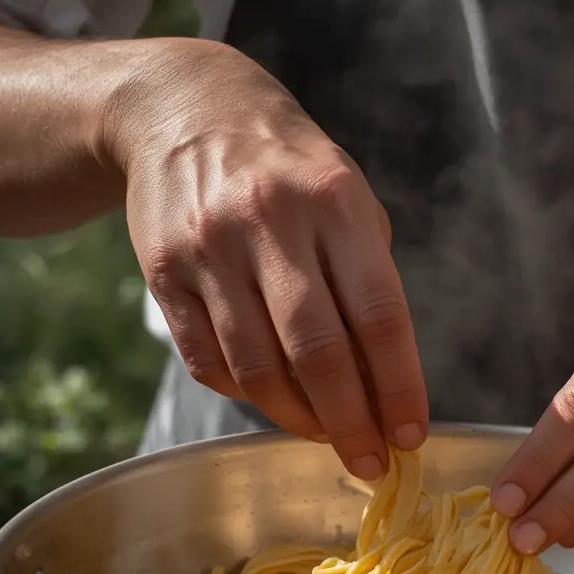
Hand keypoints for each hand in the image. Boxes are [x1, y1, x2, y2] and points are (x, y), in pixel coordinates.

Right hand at [105, 40, 427, 478]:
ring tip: (325, 436)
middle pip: (317, 353)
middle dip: (350, 423)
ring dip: (298, 419)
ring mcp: (209, 249)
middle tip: (371, 463)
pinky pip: (208, 359)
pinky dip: (245, 394)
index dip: (399, 387)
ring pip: (257, 368)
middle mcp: (269, 224)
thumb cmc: (289, 168)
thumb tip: (386, 384)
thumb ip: (370, 280)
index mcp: (333, 202)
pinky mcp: (163, 272)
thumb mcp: (348, 198)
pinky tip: (272, 397)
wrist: (185, 110)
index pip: (378, 316)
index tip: (411, 436)